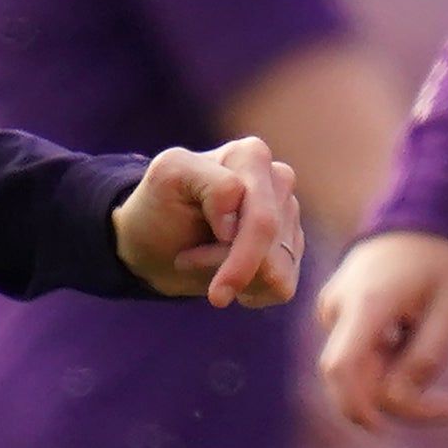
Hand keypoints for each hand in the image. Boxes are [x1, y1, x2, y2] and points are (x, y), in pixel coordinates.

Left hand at [110, 134, 303, 307]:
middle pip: (271, 246)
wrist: (154, 242)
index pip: (260, 219)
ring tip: (204, 261)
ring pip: (277, 270)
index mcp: (252, 157)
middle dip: (227, 266)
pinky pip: (282, 287)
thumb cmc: (160, 207)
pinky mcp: (293, 249)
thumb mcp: (168, 178)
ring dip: (234, 277)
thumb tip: (241, 224)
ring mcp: (290, 216)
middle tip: (187, 261)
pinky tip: (226, 275)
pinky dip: (248, 291)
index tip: (183, 259)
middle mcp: (279, 181)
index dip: (222, 252)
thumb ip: (212, 184)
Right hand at [313, 229, 447, 431]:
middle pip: (353, 379)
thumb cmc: (442, 260)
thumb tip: (398, 400)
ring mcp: (334, 310)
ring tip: (439, 349)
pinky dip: (388, 364)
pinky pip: (359, 354)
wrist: (420, 215)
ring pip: (358, 370)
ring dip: (397, 381)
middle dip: (399, 403)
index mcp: (367, 303)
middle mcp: (339, 308)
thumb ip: (428, 357)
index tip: (387, 429)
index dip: (357, 408)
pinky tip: (415, 337)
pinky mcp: (339, 314)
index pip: (341, 368)